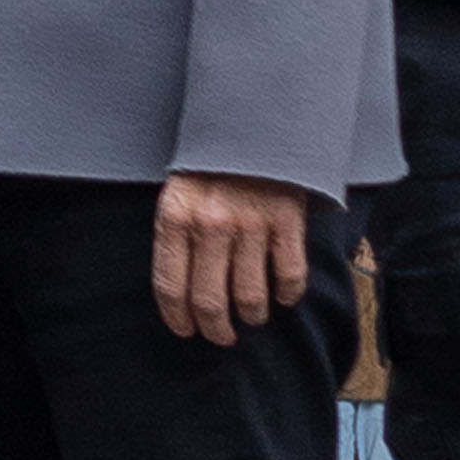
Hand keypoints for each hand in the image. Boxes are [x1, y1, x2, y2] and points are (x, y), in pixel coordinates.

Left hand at [150, 171, 312, 344]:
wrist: (253, 123)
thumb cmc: (212, 165)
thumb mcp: (178, 193)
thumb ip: (177, 236)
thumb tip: (180, 293)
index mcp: (175, 217)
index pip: (170, 286)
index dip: (179, 318)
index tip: (187, 330)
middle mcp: (210, 224)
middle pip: (210, 301)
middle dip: (216, 330)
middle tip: (222, 336)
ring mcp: (250, 224)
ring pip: (250, 298)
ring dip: (251, 316)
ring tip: (251, 315)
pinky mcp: (286, 221)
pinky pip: (289, 277)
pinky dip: (287, 295)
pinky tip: (281, 294)